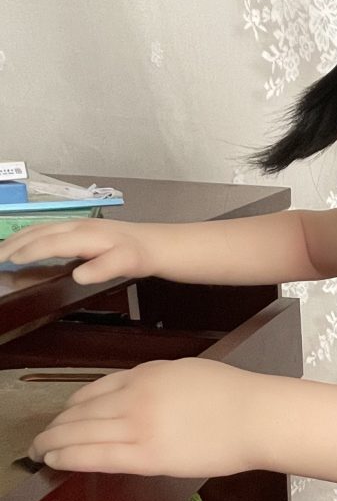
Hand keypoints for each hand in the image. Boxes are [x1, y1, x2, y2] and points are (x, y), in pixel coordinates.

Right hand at [1, 217, 162, 283]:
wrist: (156, 244)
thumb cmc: (139, 255)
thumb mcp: (126, 264)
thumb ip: (102, 269)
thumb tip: (78, 275)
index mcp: (84, 235)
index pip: (49, 243)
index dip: (29, 252)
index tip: (9, 263)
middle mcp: (76, 226)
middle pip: (38, 232)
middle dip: (14, 244)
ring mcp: (77, 225)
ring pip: (40, 228)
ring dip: (18, 238)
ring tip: (2, 251)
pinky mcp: (79, 228)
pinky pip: (48, 229)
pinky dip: (30, 235)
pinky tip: (26, 244)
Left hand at [27, 357, 266, 476]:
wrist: (256, 416)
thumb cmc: (234, 395)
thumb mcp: (186, 373)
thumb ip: (154, 383)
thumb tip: (133, 397)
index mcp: (144, 375)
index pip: (92, 390)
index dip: (71, 407)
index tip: (64, 417)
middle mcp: (133, 397)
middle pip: (78, 412)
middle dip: (54, 427)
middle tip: (39, 439)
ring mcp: (137, 426)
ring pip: (79, 433)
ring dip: (53, 443)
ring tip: (39, 452)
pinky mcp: (147, 456)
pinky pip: (95, 455)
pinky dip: (68, 457)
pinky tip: (55, 460)